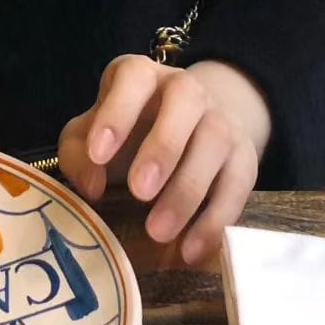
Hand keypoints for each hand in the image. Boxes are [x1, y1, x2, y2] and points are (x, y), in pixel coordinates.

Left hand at [57, 58, 269, 267]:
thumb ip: (79, 153)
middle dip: (163, 146)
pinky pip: (239, 183)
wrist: (189, 130)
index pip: (133, 77)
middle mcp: (186, 88)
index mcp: (142, 75)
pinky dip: (216, 218)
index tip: (98, 154)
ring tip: (158, 231)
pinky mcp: (245, 156)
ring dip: (188, 188)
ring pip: (216, 140)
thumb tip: (91, 185)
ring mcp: (221, 118)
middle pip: (185, 99)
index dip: (117, 112)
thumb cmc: (127, 134)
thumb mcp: (91, 135)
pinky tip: (190, 249)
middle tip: (139, 191)